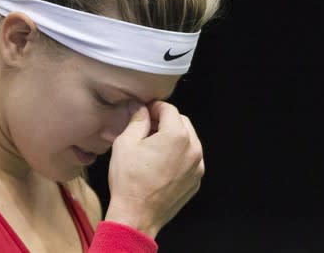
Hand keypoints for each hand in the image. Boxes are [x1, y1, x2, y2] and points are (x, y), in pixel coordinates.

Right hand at [104, 101, 204, 237]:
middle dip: (164, 121)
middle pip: (181, 122)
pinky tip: (159, 163)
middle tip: (145, 128)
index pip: (169, 109)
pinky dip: (178, 155)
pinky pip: (189, 159)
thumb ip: (137, 120)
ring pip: (188, 140)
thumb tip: (140, 107)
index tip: (142, 112)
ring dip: (172, 138)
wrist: (136, 216)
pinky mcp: (195, 181)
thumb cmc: (129, 180)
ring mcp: (197, 167)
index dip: (153, 107)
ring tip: (151, 146)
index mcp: (177, 136)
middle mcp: (193, 149)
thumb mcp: (126, 143)